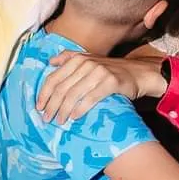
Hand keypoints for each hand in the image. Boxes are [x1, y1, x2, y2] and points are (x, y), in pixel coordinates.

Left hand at [36, 52, 167, 123]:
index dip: (44, 94)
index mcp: (77, 59)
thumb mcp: (90, 60)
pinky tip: (74, 117)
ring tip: (59, 121)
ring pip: (73, 94)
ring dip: (63, 110)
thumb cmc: (111, 70)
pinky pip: (90, 98)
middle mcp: (86, 63)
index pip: (54, 78)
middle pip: (61, 88)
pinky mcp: (111, 82)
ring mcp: (99, 72)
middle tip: (46, 119)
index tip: (39, 107)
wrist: (139, 73)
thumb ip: (70, 59)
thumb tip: (50, 61)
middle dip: (51, 105)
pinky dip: (80, 109)